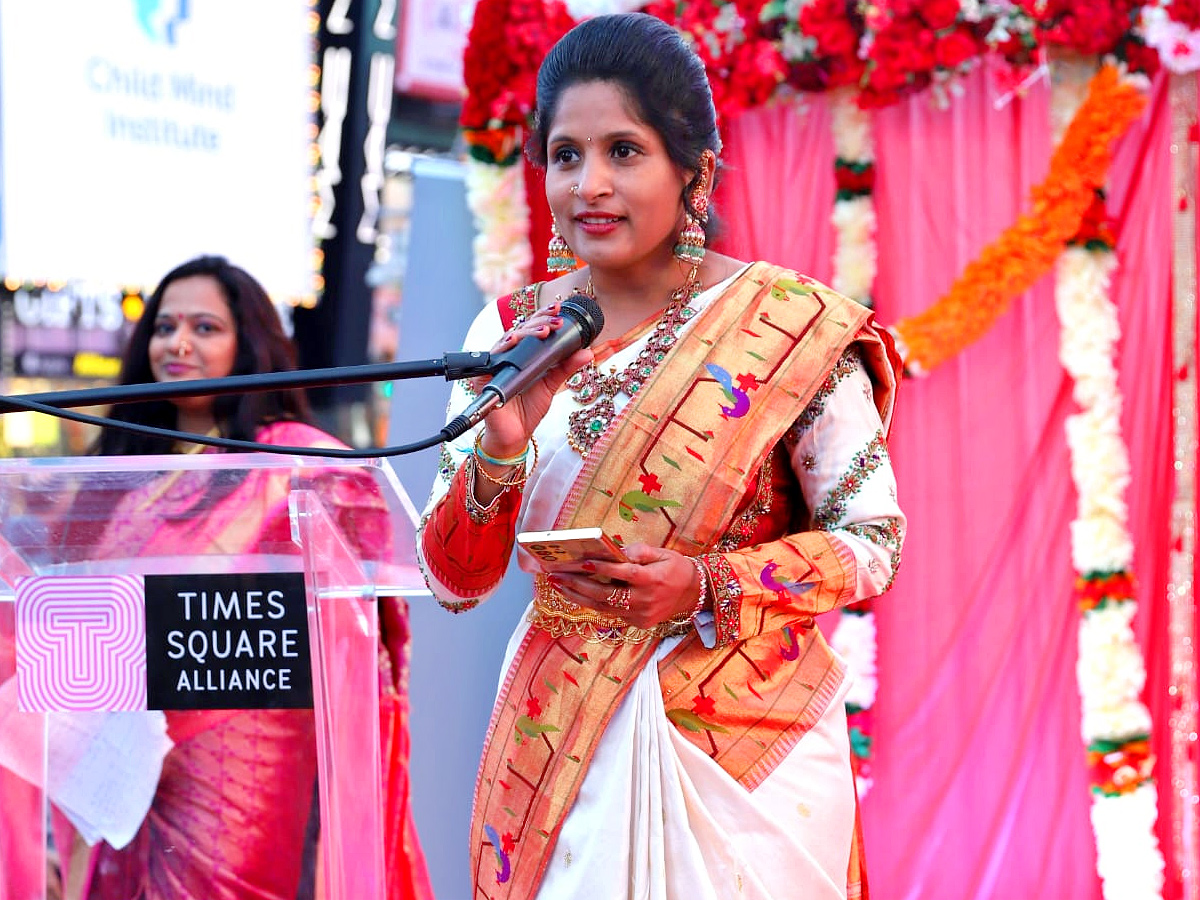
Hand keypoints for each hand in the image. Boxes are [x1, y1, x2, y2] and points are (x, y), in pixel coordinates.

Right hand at [473, 300, 592, 457]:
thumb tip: (587, 352)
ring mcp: (496, 364)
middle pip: (520, 329)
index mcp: (523, 354)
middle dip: (539, 321)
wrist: (515, 435)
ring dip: (526, 331)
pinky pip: (493, 356)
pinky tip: (514, 340)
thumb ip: (567, 367)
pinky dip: (503, 346)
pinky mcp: (485, 375)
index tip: (558, 310)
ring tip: (544, 331)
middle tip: (556, 321)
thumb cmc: (529, 410)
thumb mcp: (552, 385)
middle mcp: (508, 355)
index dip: (543, 317)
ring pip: (508, 338)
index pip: (531, 329)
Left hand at [547, 543, 702, 629]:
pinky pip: (611, 613)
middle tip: (556, 575)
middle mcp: (644, 600)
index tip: (580, 562)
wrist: (694, 594)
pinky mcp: (637, 624)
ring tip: (558, 585)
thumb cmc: (675, 568)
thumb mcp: (662, 553)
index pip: (622, 573)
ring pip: (603, 607)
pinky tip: (577, 594)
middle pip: (605, 594)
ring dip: (578, 596)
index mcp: (651, 579)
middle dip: (577, 585)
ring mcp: (640, 615)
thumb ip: (638, 551)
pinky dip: (593, 603)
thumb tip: (616, 551)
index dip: (601, 568)